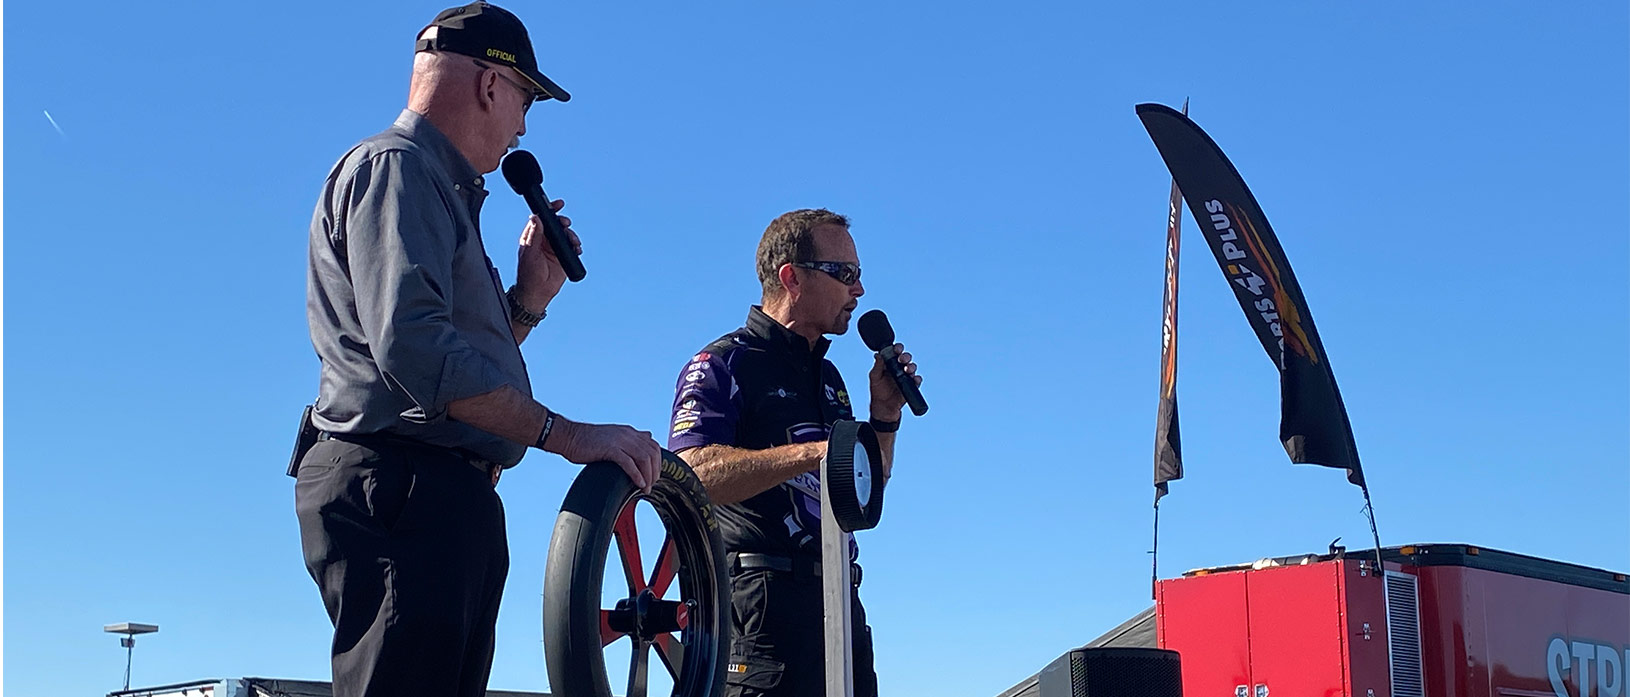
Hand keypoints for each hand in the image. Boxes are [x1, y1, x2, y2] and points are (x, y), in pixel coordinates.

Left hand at [514, 200, 581, 310]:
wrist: (537, 292)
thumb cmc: (528, 274)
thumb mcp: (529, 253)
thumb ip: (533, 235)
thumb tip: (536, 218)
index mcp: (534, 237)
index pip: (542, 219)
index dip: (550, 210)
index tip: (558, 204)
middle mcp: (545, 240)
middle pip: (557, 224)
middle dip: (563, 222)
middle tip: (565, 224)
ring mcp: (555, 248)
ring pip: (567, 235)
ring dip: (571, 235)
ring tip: (573, 241)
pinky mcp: (564, 257)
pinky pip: (573, 247)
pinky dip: (576, 246)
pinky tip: (576, 249)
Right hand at [547, 418, 661, 492]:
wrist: (569, 436)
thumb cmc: (587, 441)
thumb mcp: (613, 436)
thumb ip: (629, 440)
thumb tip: (646, 437)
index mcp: (629, 432)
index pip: (654, 446)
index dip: (658, 463)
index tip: (654, 476)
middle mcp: (628, 434)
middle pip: (652, 453)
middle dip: (655, 472)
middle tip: (651, 485)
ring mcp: (619, 440)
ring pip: (644, 458)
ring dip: (648, 475)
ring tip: (646, 488)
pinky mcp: (610, 448)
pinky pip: (629, 463)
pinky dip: (636, 475)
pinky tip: (639, 484)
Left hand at [868, 343, 920, 419]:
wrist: (883, 407)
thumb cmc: (877, 391)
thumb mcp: (875, 377)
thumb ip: (877, 366)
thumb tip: (878, 355)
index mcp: (889, 363)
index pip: (895, 352)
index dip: (897, 348)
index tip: (896, 349)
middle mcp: (899, 368)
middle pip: (906, 358)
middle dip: (905, 356)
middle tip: (902, 359)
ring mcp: (906, 376)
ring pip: (912, 367)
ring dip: (911, 366)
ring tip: (907, 370)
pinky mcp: (911, 385)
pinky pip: (917, 380)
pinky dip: (917, 379)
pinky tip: (914, 379)